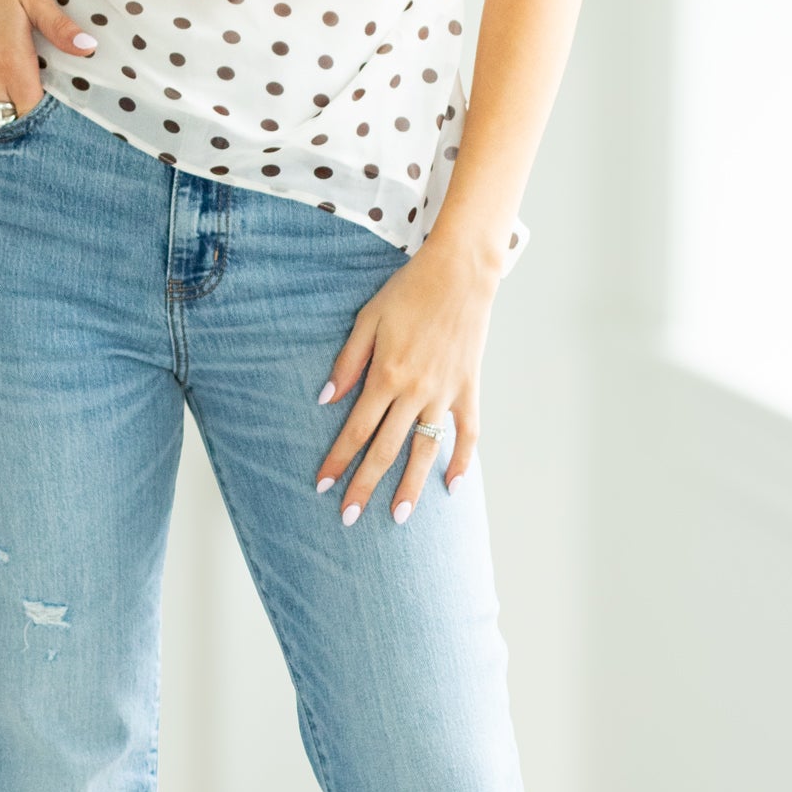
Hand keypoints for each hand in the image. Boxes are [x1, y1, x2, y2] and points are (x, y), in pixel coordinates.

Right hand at [0, 0, 96, 121]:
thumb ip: (58, 26)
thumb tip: (89, 47)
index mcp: (9, 61)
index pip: (32, 109)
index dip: (47, 109)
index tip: (58, 97)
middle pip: (9, 121)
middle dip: (26, 116)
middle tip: (40, 97)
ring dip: (2, 117)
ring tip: (17, 99)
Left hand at [313, 242, 495, 524]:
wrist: (461, 273)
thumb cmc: (409, 292)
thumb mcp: (368, 319)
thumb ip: (348, 362)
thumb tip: (326, 399)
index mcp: (386, 376)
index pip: (356, 430)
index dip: (338, 460)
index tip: (322, 486)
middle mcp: (416, 392)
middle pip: (386, 449)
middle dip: (364, 486)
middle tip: (348, 518)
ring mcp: (445, 394)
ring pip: (425, 450)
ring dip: (410, 486)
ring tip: (398, 517)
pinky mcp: (469, 389)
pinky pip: (467, 433)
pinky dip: (461, 462)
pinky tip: (452, 487)